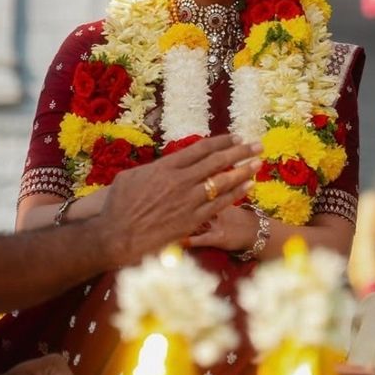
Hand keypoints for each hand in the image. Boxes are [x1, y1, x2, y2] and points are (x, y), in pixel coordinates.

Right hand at [101, 134, 262, 265]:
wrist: (116, 237)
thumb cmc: (117, 207)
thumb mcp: (130, 178)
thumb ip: (152, 169)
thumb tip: (164, 166)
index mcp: (165, 167)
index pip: (200, 149)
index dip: (221, 142)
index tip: (236, 137)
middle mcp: (180, 181)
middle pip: (216, 161)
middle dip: (239, 152)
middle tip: (257, 145)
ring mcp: (187, 201)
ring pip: (222, 182)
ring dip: (243, 171)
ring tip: (258, 163)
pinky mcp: (191, 220)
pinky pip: (219, 205)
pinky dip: (235, 194)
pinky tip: (248, 187)